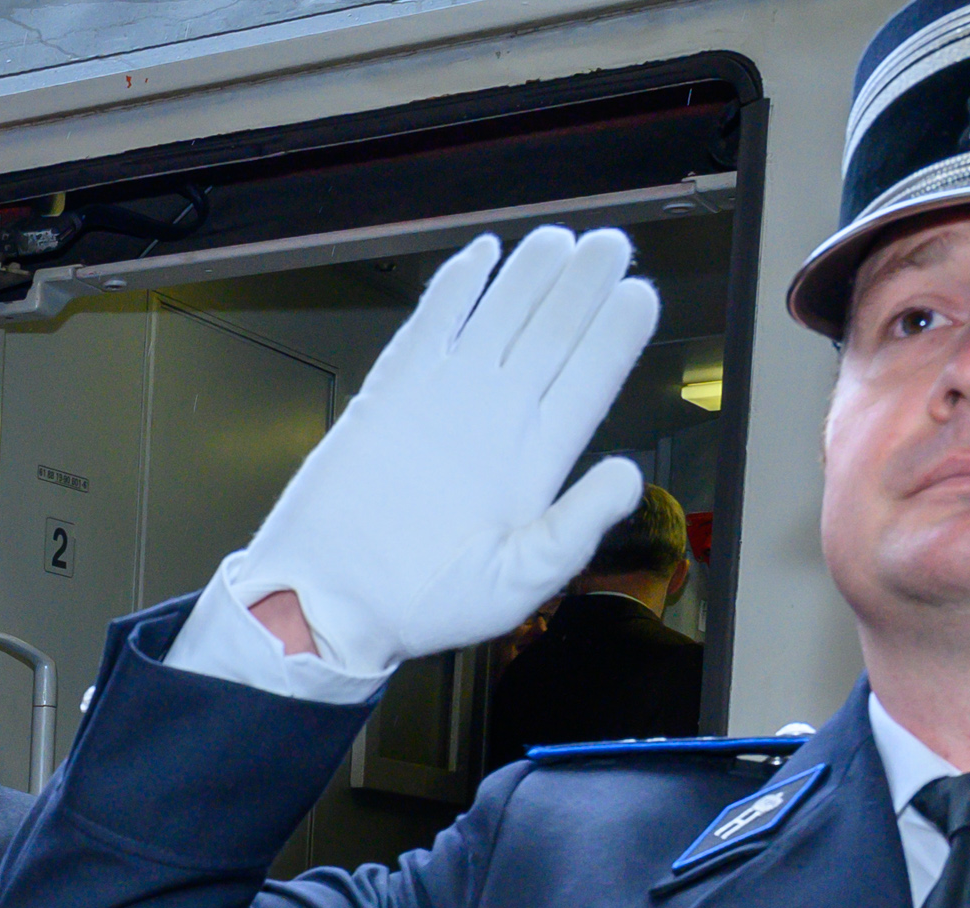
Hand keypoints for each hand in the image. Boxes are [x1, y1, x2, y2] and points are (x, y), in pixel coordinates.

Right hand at [228, 226, 658, 675]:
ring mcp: (445, 403)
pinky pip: (430, 328)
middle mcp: (498, 422)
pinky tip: (483, 253)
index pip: (589, 383)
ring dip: (529, 278)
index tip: (640, 294)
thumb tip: (627, 475)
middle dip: (582, 289)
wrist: (329, 605)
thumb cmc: (422, 607)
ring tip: (559, 239)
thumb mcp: (516, 584)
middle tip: (609, 245)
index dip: (614, 337)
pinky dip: (455, 289)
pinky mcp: (391, 394)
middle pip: (551, 337)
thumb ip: (574, 529)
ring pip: (499, 321)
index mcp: (537, 463)